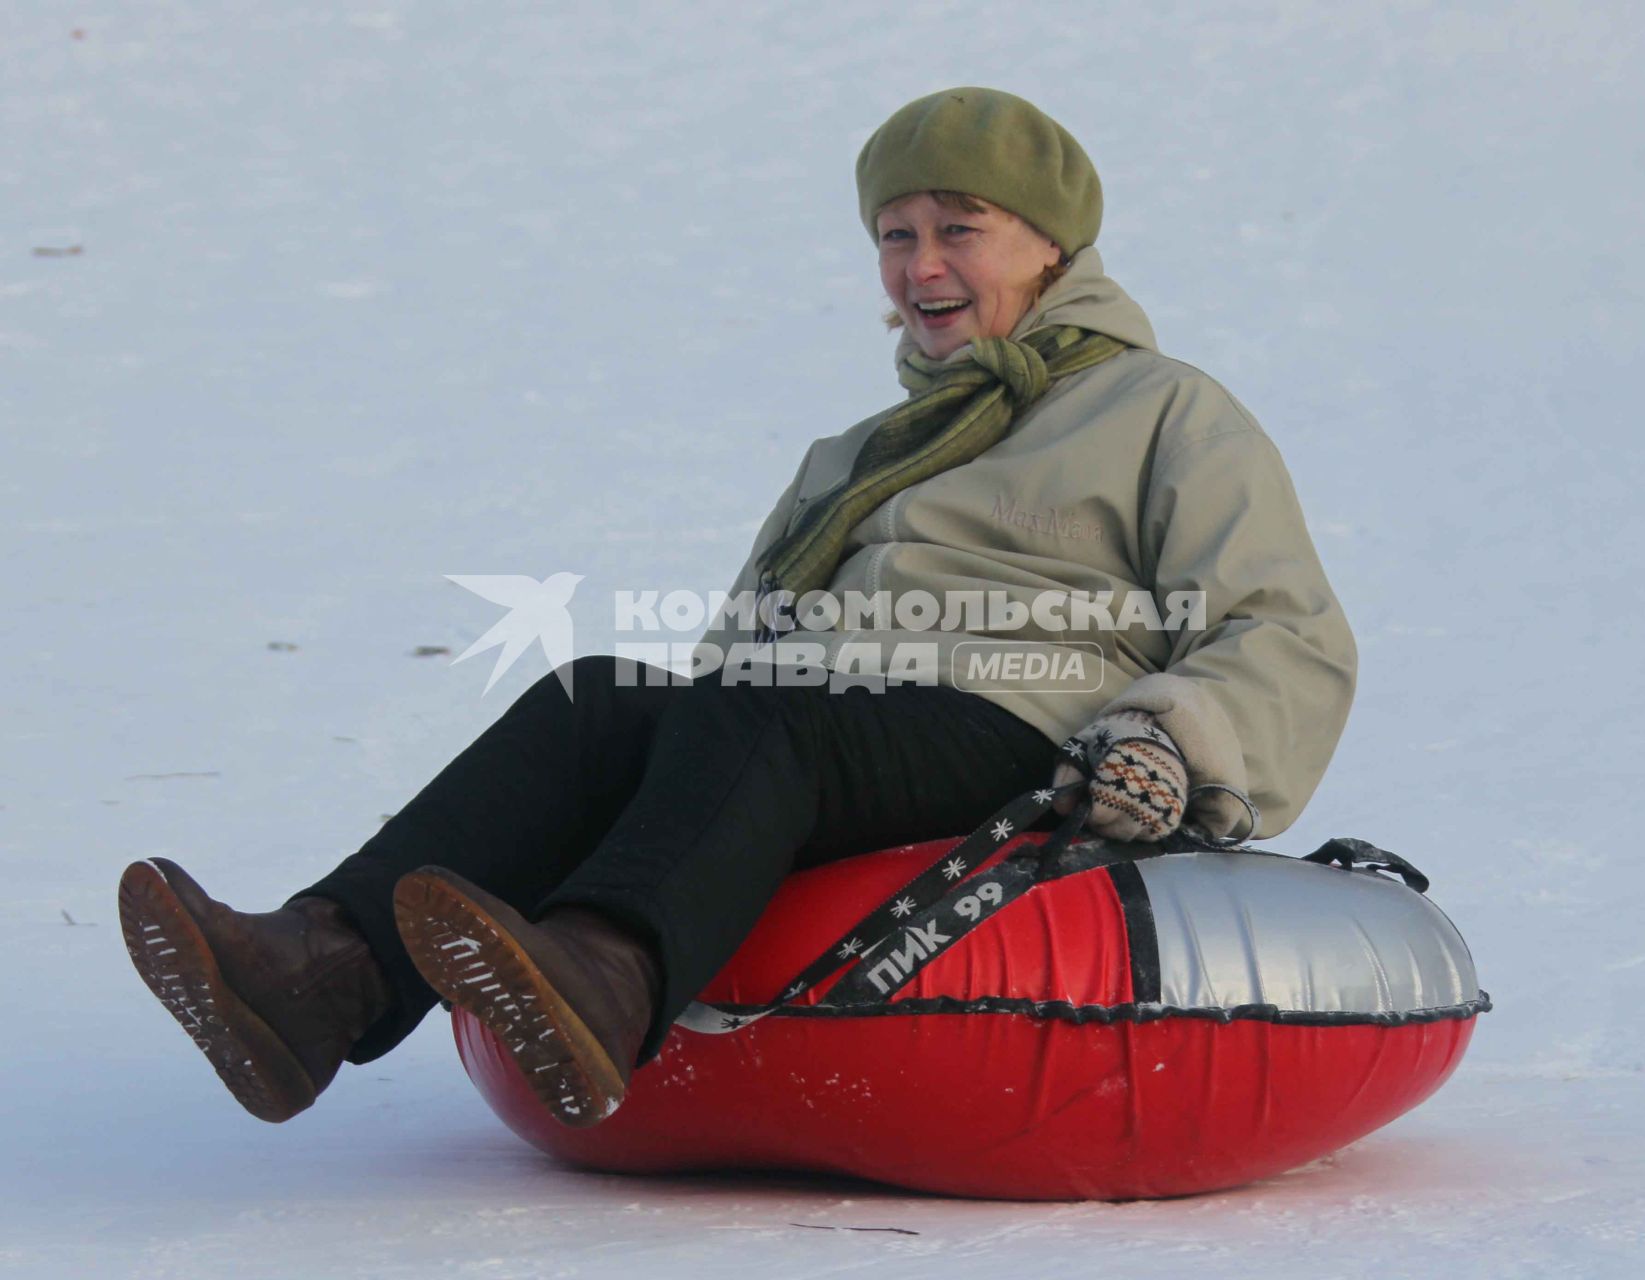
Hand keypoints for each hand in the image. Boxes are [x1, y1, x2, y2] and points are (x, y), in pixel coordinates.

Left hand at [1050, 709, 1188, 841]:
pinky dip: (1142, 828)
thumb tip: (1062, 810)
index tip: (1088, 803)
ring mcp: (1164, 801)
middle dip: (1102, 823)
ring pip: (1133, 834)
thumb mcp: (1082, 748)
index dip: (1088, 813)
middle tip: (1101, 808)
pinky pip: (1154, 833)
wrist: (1152, 727)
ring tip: (1118, 809)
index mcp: (1119, 770)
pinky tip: (1135, 812)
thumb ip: (1066, 777)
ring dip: (1121, 827)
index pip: (1099, 814)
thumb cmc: (1111, 738)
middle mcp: (1145, 789)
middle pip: (1115, 829)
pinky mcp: (1176, 808)